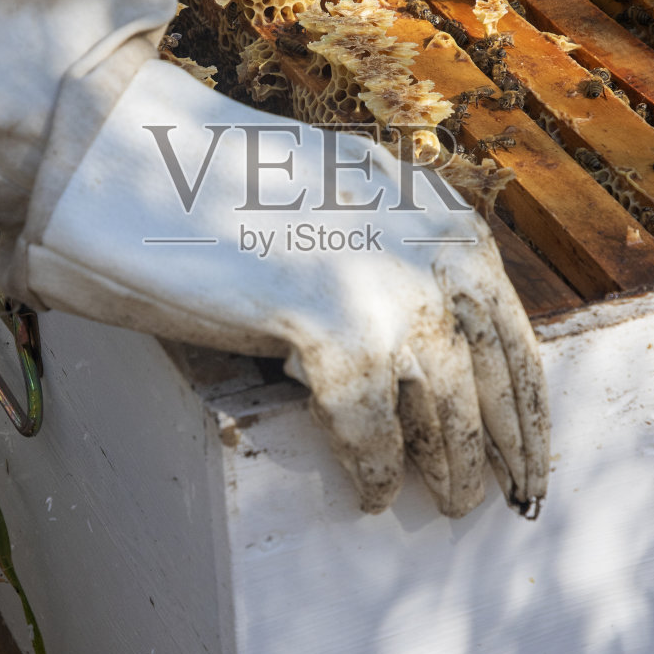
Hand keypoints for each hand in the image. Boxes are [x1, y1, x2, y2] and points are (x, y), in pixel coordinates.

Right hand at [12, 60, 550, 516]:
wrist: (123, 151)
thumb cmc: (217, 184)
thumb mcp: (338, 202)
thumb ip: (393, 253)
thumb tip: (428, 341)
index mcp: (437, 212)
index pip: (509, 325)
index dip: (524, 398)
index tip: (530, 445)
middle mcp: (432, 246)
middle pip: (495, 373)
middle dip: (507, 444)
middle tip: (516, 494)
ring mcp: (387, 286)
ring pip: (448, 409)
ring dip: (454, 466)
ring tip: (452, 502)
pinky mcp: (329, 327)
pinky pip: (372, 430)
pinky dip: (375, 469)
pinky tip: (372, 492)